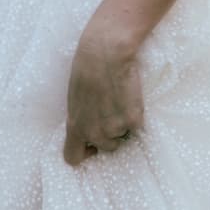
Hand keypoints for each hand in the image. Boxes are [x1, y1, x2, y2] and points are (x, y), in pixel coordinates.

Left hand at [62, 18, 144, 167]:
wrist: (106, 52)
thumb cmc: (87, 68)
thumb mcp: (75, 99)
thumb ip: (81, 118)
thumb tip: (89, 128)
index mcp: (75, 127)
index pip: (72, 157)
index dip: (84, 153)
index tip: (91, 146)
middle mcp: (95, 133)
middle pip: (107, 147)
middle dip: (111, 134)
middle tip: (113, 111)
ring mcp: (115, 129)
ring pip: (123, 136)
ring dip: (124, 123)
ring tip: (120, 100)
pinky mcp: (133, 121)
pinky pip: (137, 125)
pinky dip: (136, 114)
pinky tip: (130, 96)